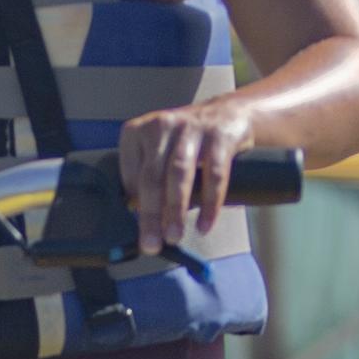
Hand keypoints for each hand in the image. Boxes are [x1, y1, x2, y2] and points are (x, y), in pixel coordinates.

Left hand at [112, 101, 256, 255]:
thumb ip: (149, 180)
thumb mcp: (160, 153)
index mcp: (138, 131)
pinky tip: (205, 225)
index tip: (138, 229)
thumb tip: (142, 222)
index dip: (133, 204)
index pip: (130, 173)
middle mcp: (162, 125)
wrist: (228, 114)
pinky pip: (214, 174)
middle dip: (150, 214)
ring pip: (179, 173)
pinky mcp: (219, 135)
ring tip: (174, 236)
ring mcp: (191, 128)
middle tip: (151, 244)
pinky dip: (209, 204)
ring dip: (176, 210)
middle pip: (152, 176)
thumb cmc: (186, 143)